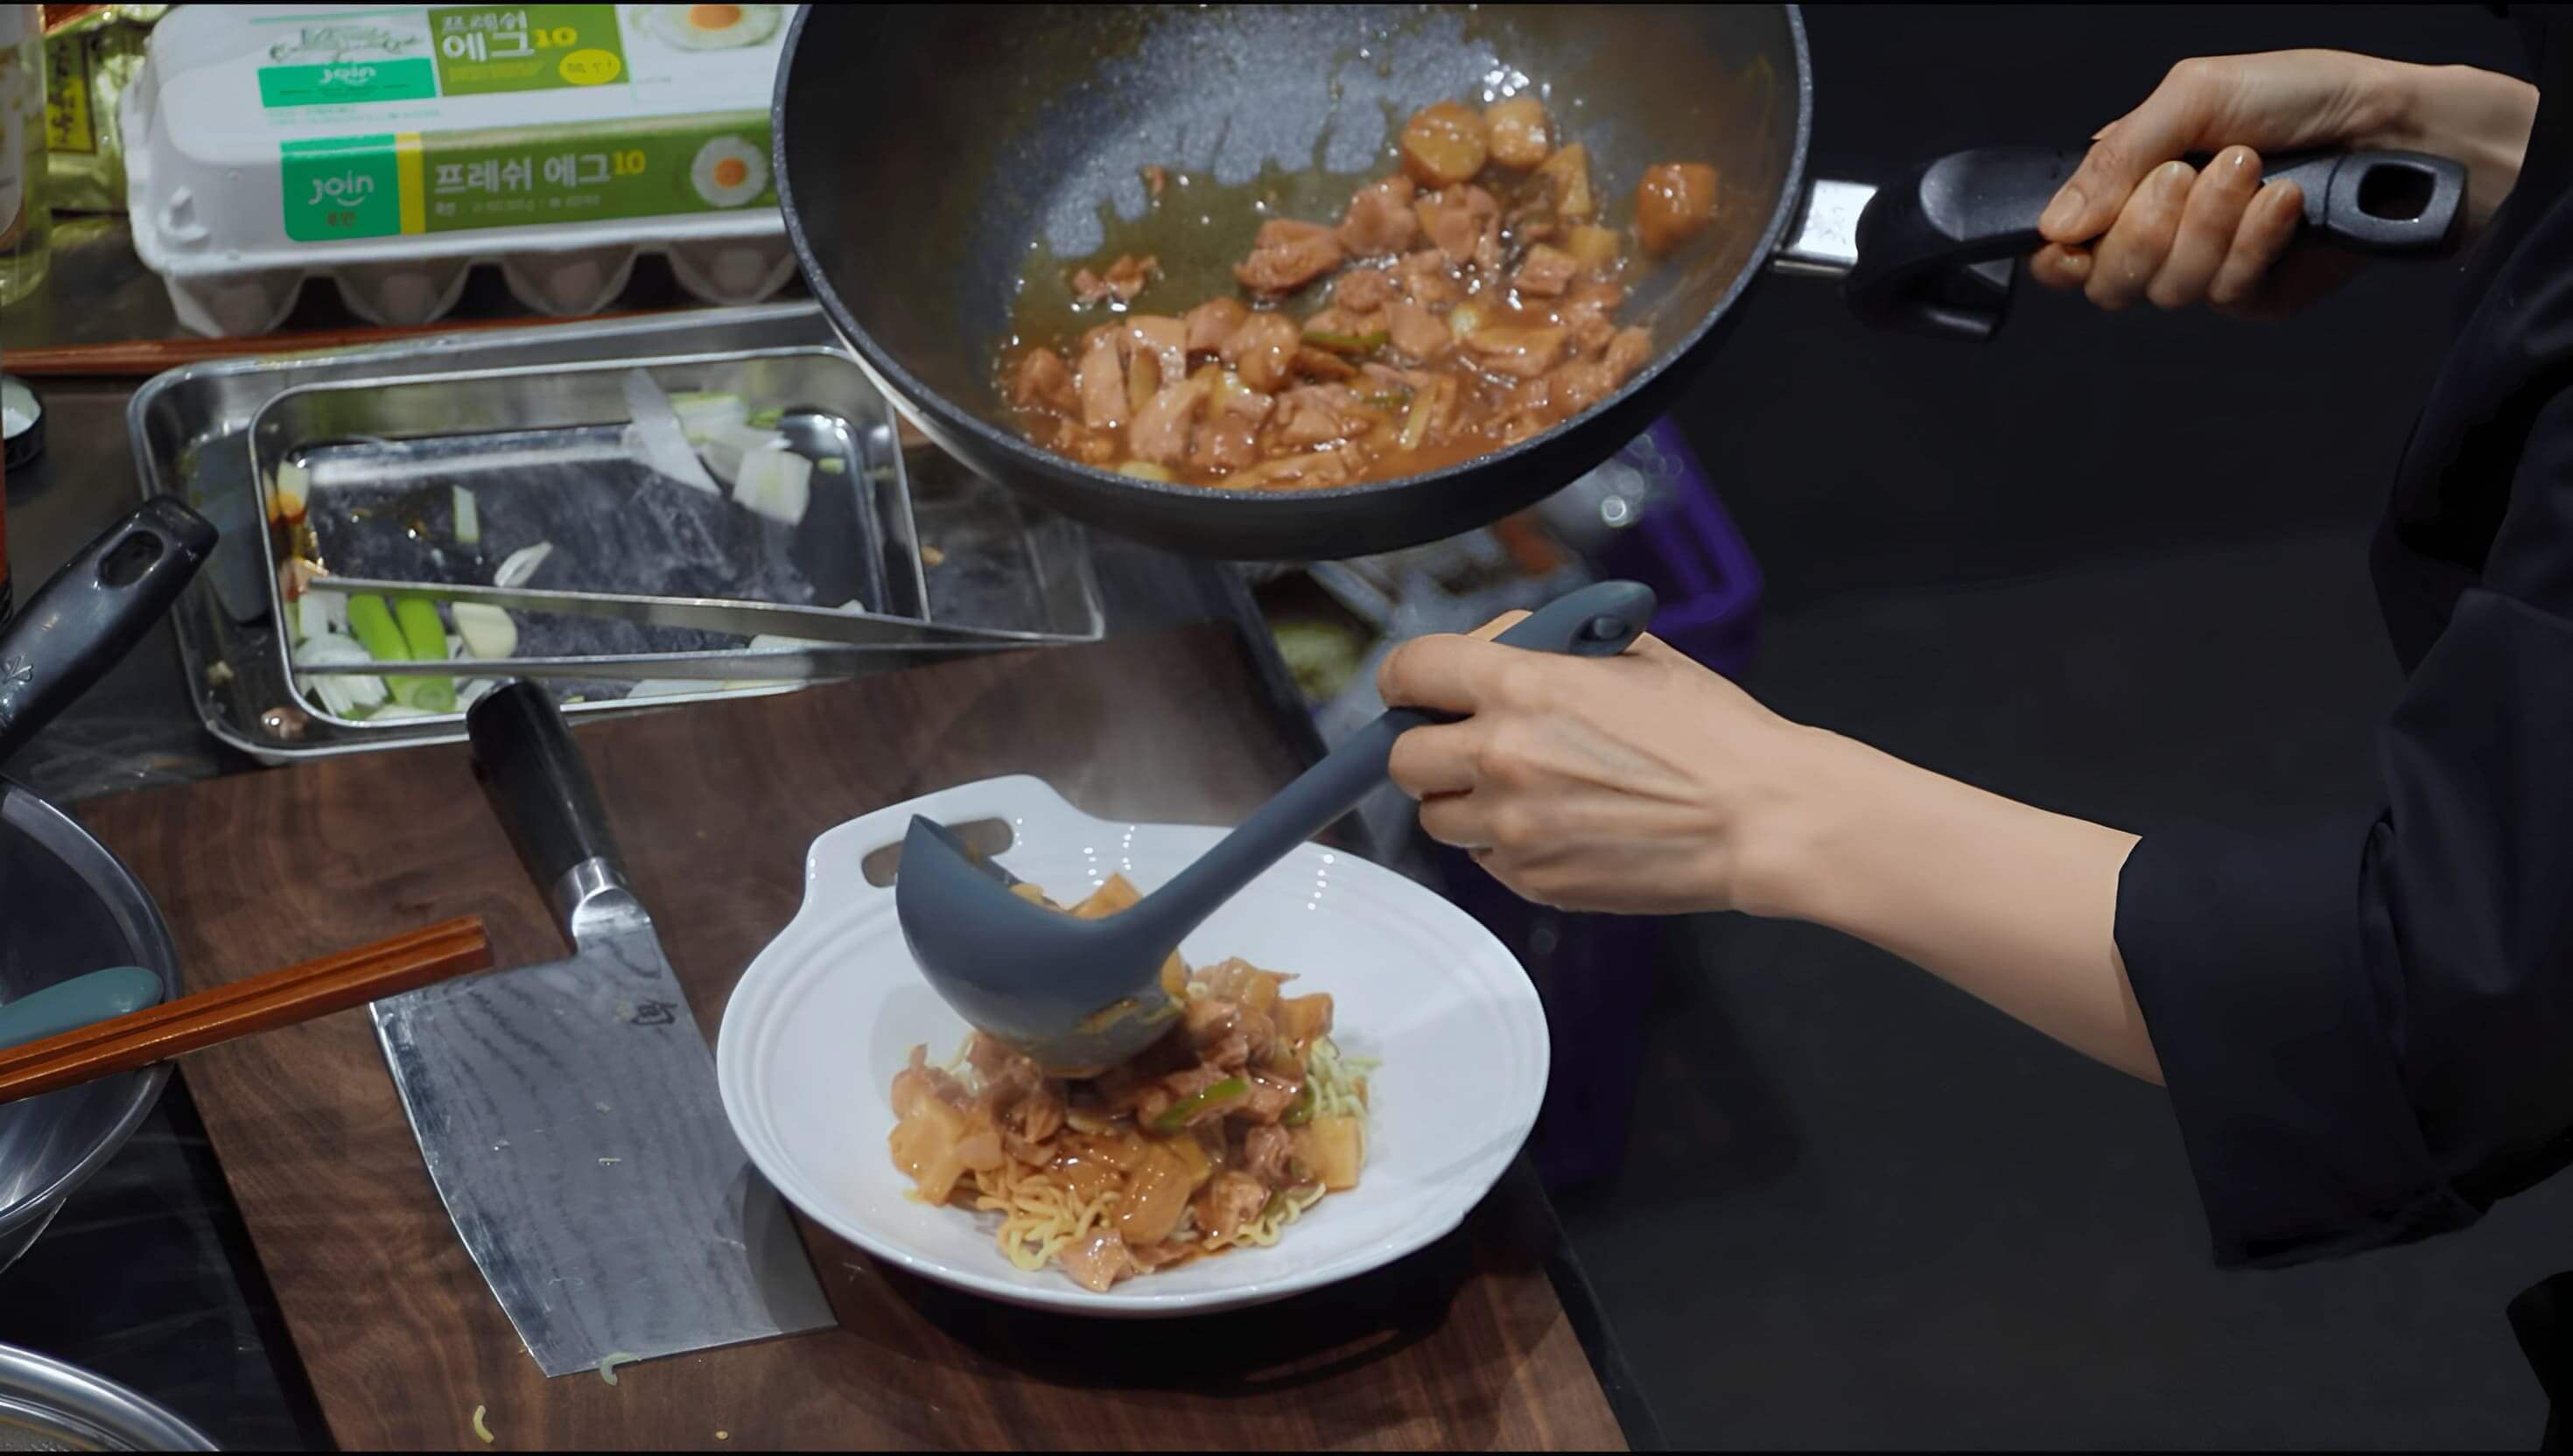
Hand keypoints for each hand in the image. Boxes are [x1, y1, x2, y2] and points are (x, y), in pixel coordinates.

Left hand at [1377, 616, 1825, 914]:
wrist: (1760, 818)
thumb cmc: (1710, 733)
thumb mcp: (1630, 652)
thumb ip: (1546, 646)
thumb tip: (1494, 649)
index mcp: (1521, 686)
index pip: (1409, 672)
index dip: (1410, 677)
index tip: (1420, 687)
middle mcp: (1501, 758)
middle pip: (1403, 757)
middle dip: (1429, 745)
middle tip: (1469, 742)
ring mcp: (1512, 828)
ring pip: (1436, 818)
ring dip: (1463, 800)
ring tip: (1523, 788)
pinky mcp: (1532, 881)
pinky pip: (1484, 860)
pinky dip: (1504, 843)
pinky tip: (1558, 824)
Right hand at [2031, 50, 2534, 317]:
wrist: (2396, 128)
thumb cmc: (2303, 95)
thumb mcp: (2194, 96)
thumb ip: (2116, 157)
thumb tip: (2053, 227)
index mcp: (2133, 183)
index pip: (2065, 247)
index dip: (2062, 254)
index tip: (2076, 238)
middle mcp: (2163, 233)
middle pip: (2107, 281)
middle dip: (2147, 227)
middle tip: (2188, 172)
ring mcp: (2207, 269)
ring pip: (2168, 289)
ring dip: (2212, 223)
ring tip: (2255, 171)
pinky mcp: (2255, 297)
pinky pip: (2227, 292)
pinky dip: (2255, 240)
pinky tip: (2286, 202)